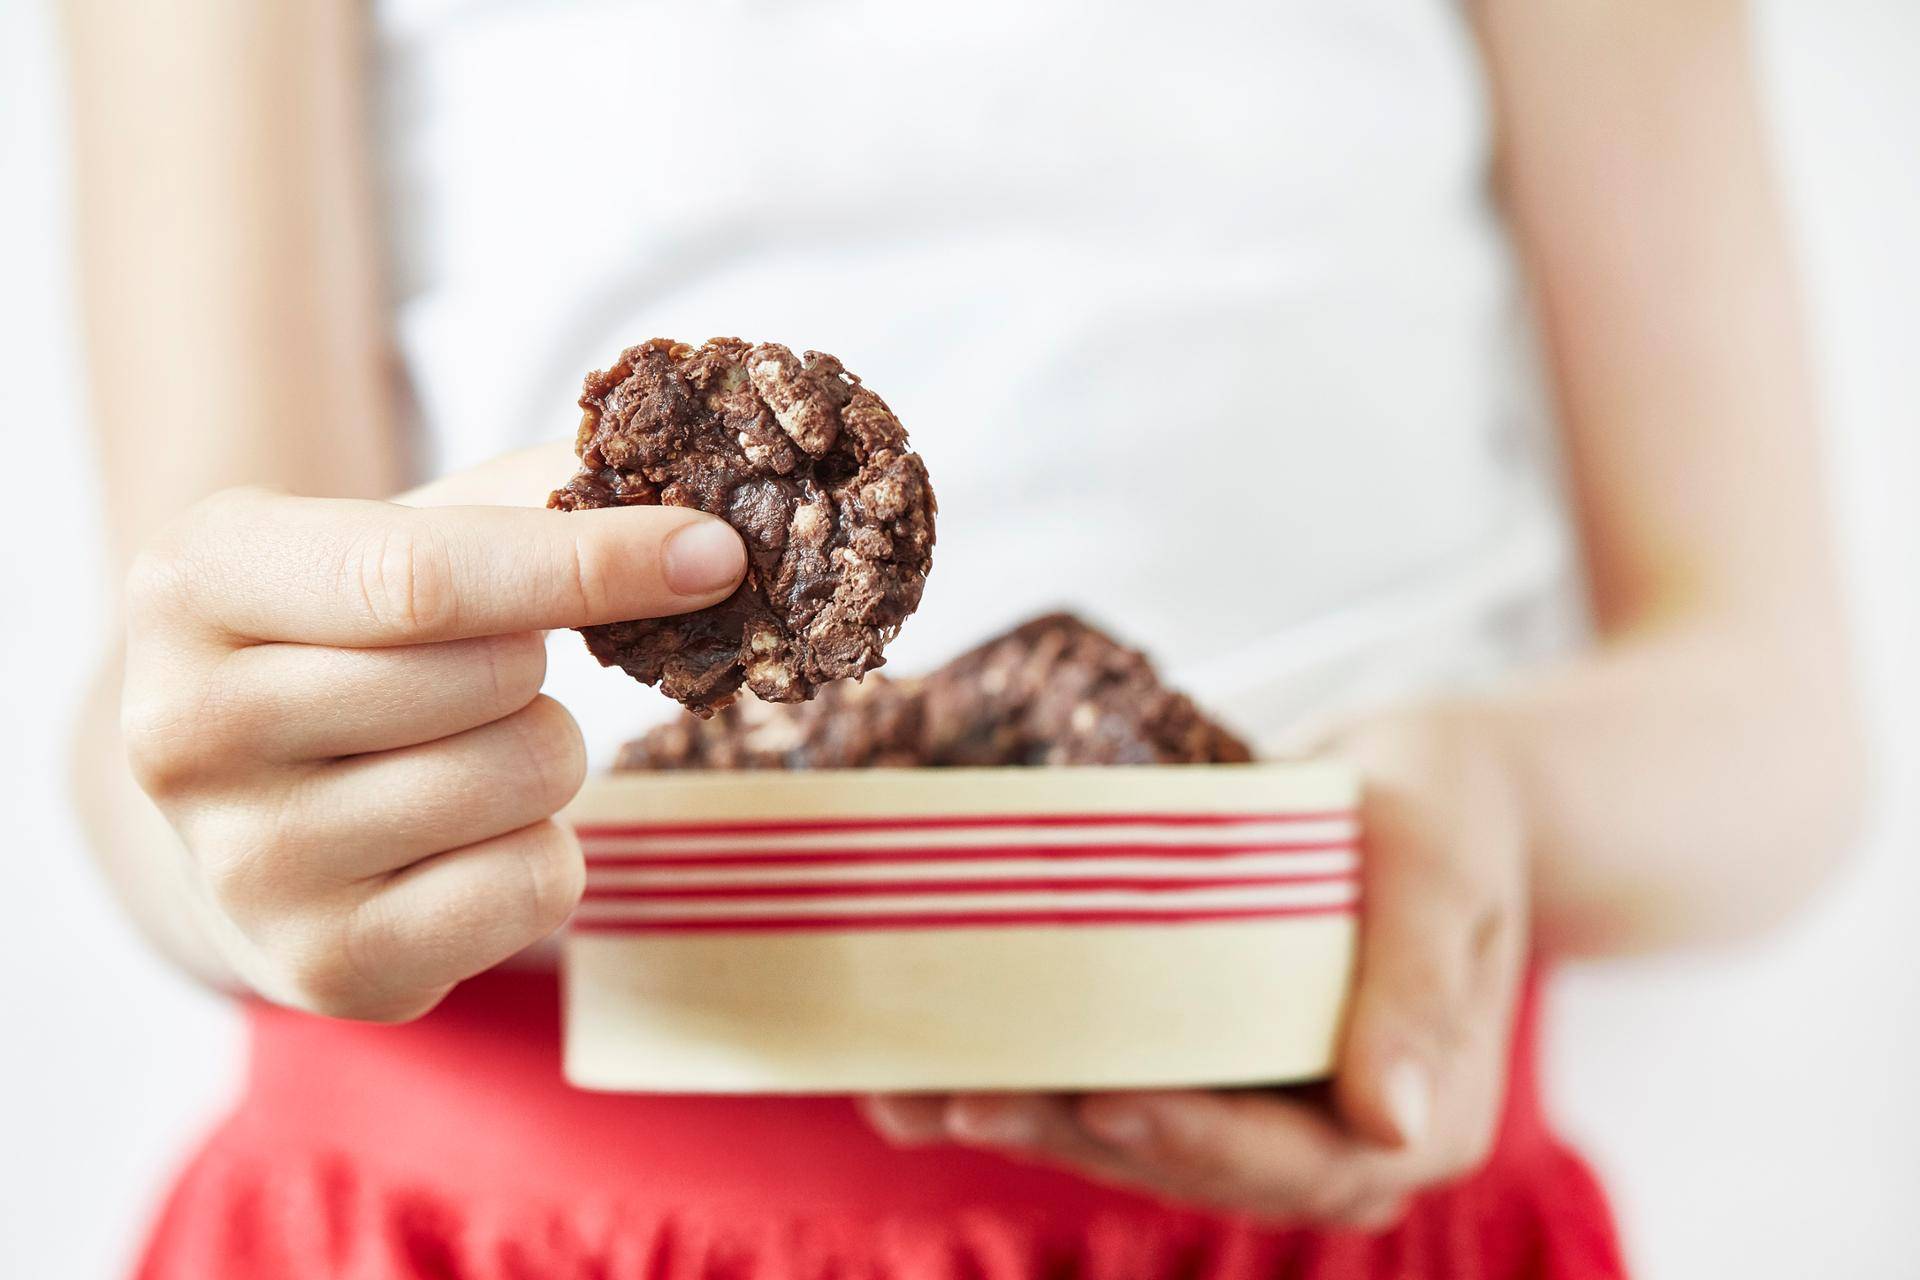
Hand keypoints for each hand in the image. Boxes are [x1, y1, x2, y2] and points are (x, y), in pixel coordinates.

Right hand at [119, 447, 746, 1020]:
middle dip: (546, 664)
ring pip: (524, 777)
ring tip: (466, 752)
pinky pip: (536, 885)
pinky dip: (545, 852)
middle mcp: (187, 730)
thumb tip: (696, 514)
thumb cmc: (348, 644)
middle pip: (490, 678)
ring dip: (547, 754)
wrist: (242, 811)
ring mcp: (248, 866)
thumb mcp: (393, 535)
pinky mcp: (326, 965)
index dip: (588, 562)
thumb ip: (527, 500)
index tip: (713, 552)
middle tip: (497, 668)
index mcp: (196, 582)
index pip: (422, 580)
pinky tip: (468, 839)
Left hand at [861, 708, 1529, 1230]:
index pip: (1289, 1157)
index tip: (1096, 1099)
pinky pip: (1101, 1086)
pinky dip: (1017, 1075)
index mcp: (1417, 1121)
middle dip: (1065, 1132)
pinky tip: (914, 1066)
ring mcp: (1255, 1107)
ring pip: (1124, 1135)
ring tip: (902, 1085)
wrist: (1426, 782)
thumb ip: (1422, 986)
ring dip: (1016, 1114)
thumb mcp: (1444, 869)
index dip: (1188, 1137)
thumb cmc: (1446, 806)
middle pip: (1184, 1156)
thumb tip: (1394, 1128)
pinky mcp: (1196, 1065)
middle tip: (956, 1095)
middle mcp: (1329, 1139)